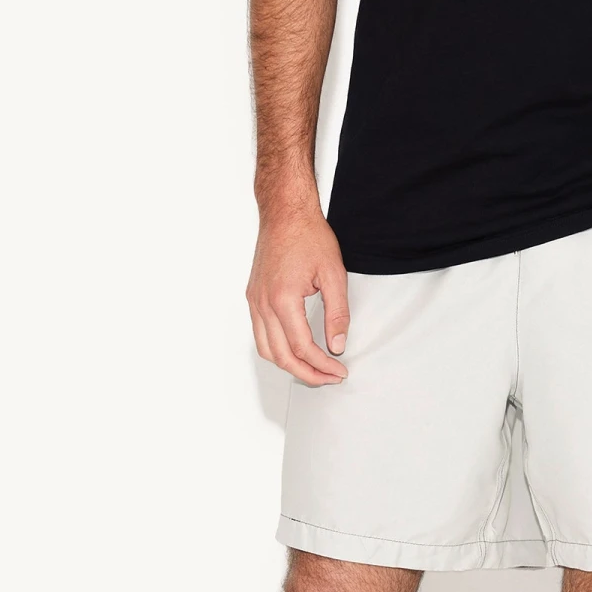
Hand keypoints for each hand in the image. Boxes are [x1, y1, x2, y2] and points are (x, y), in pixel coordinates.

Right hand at [246, 204, 350, 385]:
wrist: (285, 212)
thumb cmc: (308, 235)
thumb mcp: (334, 273)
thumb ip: (337, 313)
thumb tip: (337, 344)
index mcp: (283, 300)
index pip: (302, 347)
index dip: (322, 365)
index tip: (338, 370)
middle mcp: (263, 304)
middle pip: (281, 356)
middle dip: (306, 373)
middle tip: (328, 378)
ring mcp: (254, 301)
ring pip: (265, 349)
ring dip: (288, 365)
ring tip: (312, 370)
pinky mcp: (253, 296)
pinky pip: (259, 333)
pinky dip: (275, 349)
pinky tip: (292, 349)